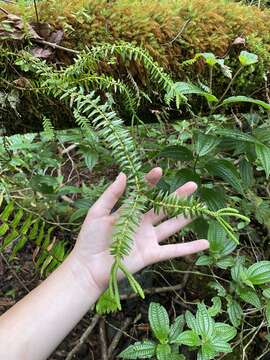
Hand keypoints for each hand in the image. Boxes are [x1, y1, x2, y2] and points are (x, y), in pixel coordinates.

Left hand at [71, 167, 208, 291]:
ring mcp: (148, 239)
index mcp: (129, 212)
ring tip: (201, 207)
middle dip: (178, 196)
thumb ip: (112, 195)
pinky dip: (189, 247)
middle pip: (163, 207)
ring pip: (171, 226)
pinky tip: (205, 243)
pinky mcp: (151, 254)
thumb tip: (123, 174)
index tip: (159, 170)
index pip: (144, 193)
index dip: (151, 182)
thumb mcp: (98, 212)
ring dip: (186, 217)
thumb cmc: (90, 239)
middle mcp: (142, 224)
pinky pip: (173, 250)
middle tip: (193, 185)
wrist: (88, 267)